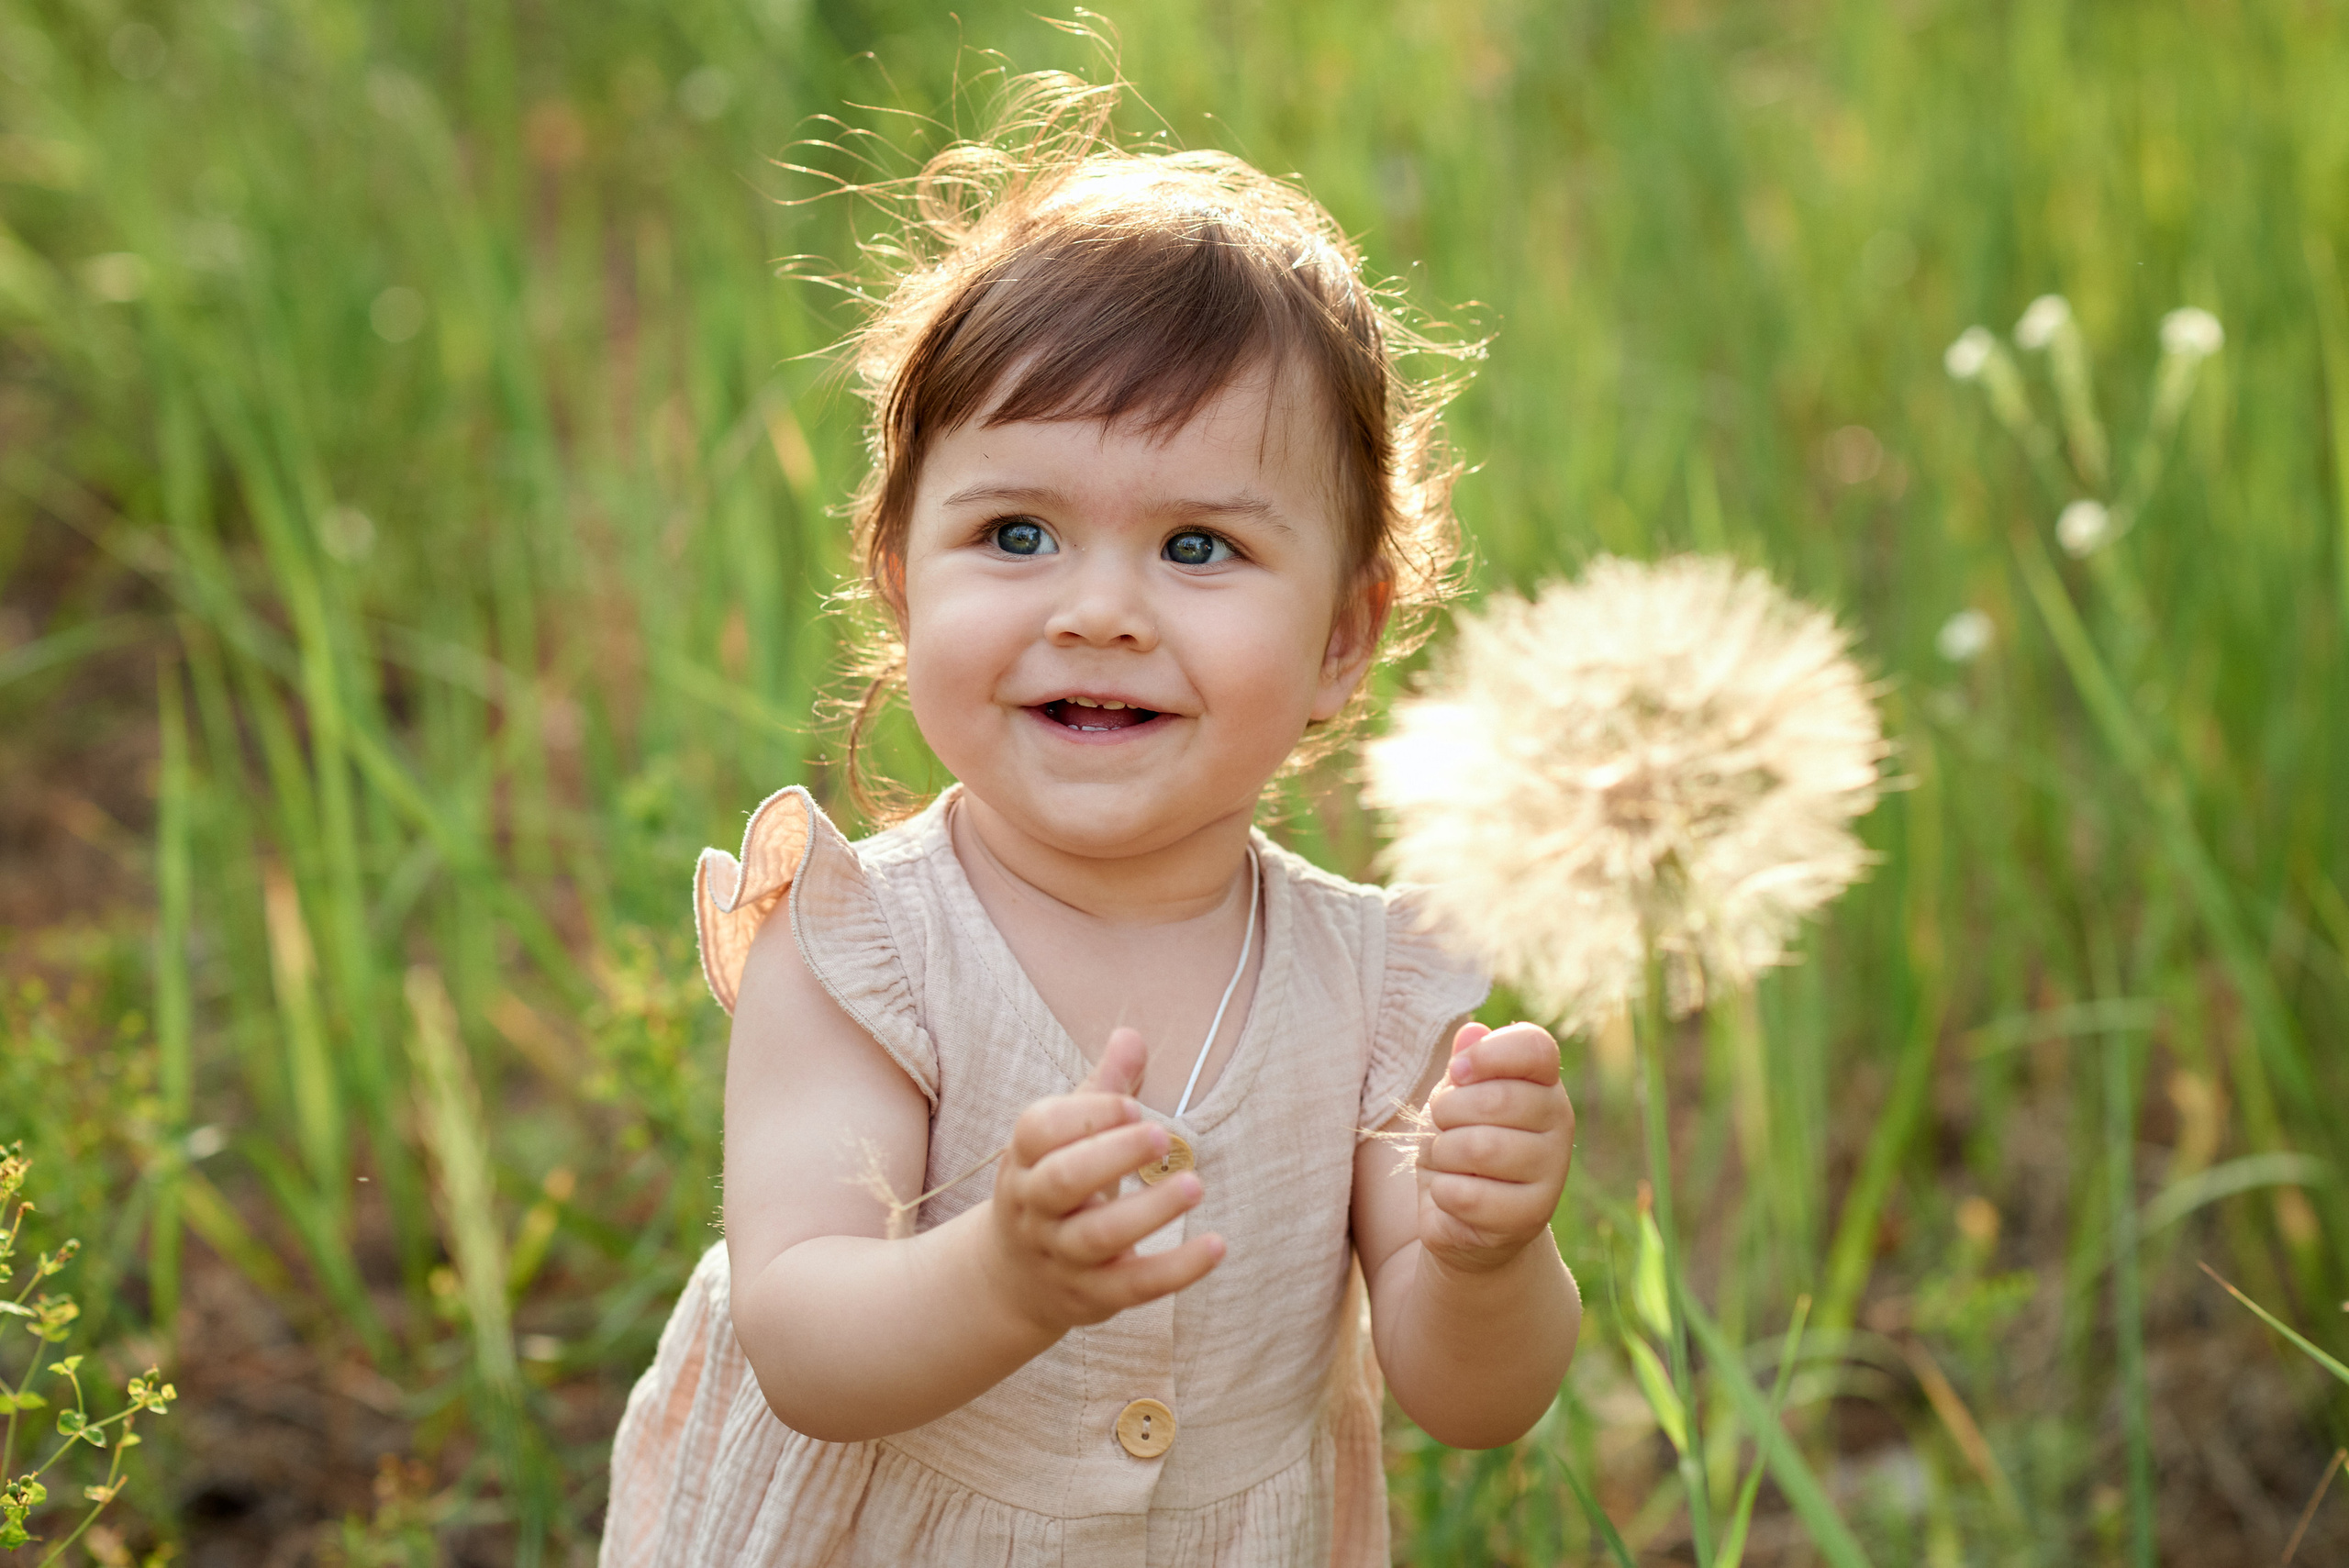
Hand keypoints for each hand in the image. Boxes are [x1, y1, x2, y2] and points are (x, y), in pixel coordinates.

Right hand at [982, 1027, 1225, 1334]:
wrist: (1013, 1280)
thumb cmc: (1056, 1189)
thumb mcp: (1065, 1140)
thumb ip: (1101, 1090)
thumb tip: (1131, 1036)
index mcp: (1025, 1158)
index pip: (1039, 1129)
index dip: (1086, 1114)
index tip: (1134, 1104)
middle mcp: (1035, 1208)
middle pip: (1063, 1180)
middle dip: (1114, 1155)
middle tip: (1165, 1135)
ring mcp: (1061, 1255)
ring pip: (1097, 1236)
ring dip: (1148, 1211)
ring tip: (1195, 1185)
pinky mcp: (1093, 1296)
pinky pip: (1134, 1286)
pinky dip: (1177, 1269)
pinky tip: (1217, 1245)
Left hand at [1417, 1022, 1574, 1274]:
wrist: (1465, 1218)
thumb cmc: (1460, 1143)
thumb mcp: (1454, 1097)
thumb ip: (1465, 1064)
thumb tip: (1471, 1032)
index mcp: (1544, 1083)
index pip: (1535, 1047)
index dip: (1488, 1054)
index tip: (1458, 1072)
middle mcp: (1559, 1122)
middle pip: (1498, 1098)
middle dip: (1448, 1111)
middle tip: (1442, 1125)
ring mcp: (1551, 1171)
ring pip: (1480, 1148)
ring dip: (1443, 1153)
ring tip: (1447, 1159)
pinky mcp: (1532, 1216)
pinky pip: (1468, 1194)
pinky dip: (1443, 1191)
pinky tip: (1452, 1194)